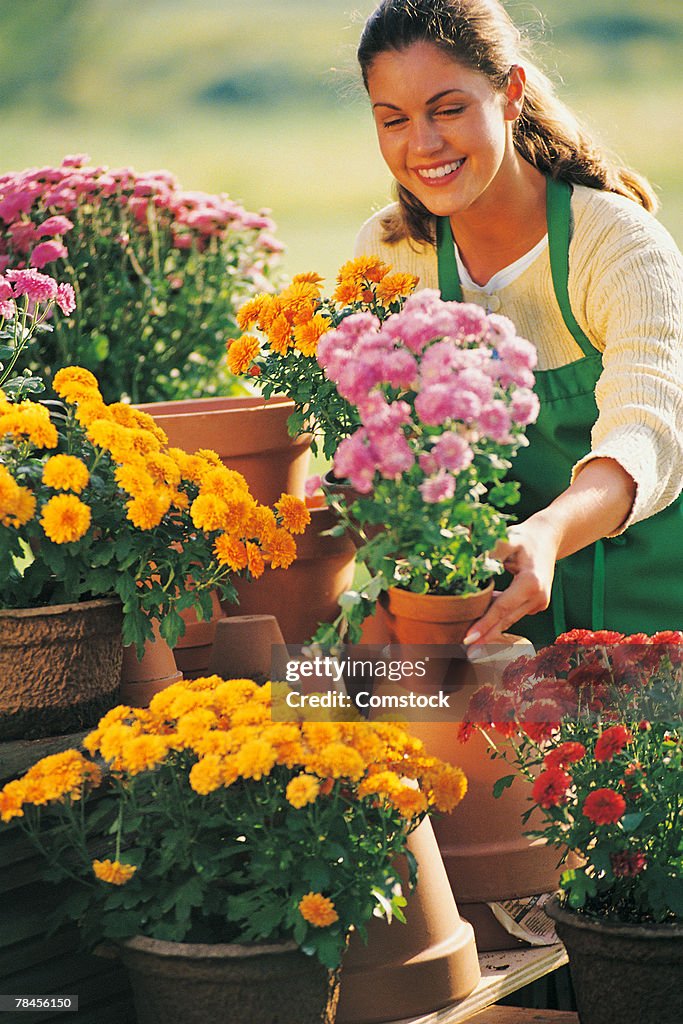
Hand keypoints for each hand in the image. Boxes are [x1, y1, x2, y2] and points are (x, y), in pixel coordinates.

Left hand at [464, 518, 559, 646]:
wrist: (549, 537)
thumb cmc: (525, 537)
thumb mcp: (508, 538)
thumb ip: (489, 552)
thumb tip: (468, 566)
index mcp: (531, 583)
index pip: (502, 608)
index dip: (485, 624)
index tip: (468, 639)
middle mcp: (538, 597)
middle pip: (506, 620)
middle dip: (486, 638)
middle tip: (467, 654)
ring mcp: (539, 603)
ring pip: (509, 620)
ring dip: (491, 631)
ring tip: (471, 647)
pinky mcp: (537, 605)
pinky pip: (513, 614)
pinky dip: (498, 620)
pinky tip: (481, 627)